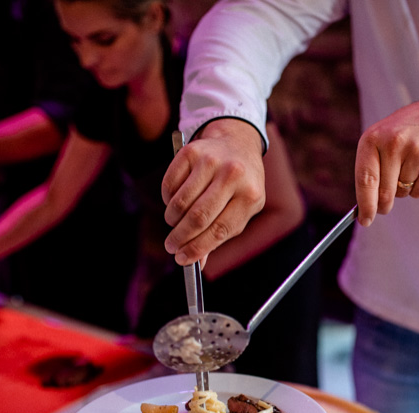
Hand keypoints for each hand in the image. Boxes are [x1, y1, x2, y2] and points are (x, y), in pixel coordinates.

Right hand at [162, 119, 265, 265]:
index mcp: (250, 196)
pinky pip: (170, 185)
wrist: (237, 143)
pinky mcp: (191, 152)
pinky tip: (174, 202)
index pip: (219, 230)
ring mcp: (211, 161)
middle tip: (171, 246)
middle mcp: (233, 176)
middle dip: (180, 237)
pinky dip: (167, 200)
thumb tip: (196, 263)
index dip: (197, 248)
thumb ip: (219, 234)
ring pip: (180, 203)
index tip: (181, 259)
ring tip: (174, 222)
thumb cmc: (238, 186)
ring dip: (172, 219)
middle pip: (198, 217)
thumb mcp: (239, 209)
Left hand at [355, 97, 418, 224]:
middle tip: (384, 207)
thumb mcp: (380, 141)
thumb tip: (365, 210)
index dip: (365, 204)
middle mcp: (394, 143)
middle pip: (385, 192)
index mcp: (373, 138)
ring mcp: (417, 152)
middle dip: (383, 204)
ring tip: (409, 167)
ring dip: (403, 189)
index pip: (366, 179)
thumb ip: (369, 170)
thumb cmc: (403, 134)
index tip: (364, 221)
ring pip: (403, 193)